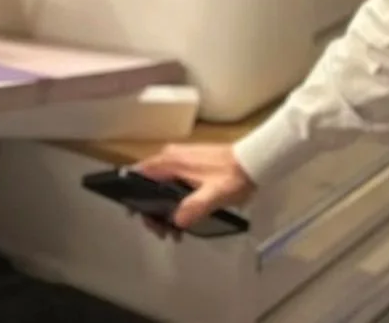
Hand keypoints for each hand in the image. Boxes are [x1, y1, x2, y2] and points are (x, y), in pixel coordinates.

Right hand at [131, 144, 255, 235]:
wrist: (254, 160)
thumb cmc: (233, 176)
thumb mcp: (214, 195)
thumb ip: (194, 207)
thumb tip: (176, 222)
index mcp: (171, 161)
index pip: (139, 174)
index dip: (133, 195)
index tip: (139, 217)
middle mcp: (171, 156)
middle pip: (148, 182)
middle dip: (151, 209)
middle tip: (162, 232)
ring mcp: (181, 158)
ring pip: (160, 184)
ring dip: (163, 207)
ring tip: (174, 232)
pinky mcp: (191, 163)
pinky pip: (171, 182)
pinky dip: (172, 199)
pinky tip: (184, 217)